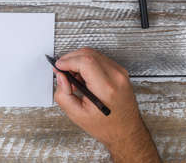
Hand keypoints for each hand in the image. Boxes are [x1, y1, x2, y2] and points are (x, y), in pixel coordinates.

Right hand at [54, 48, 160, 162]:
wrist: (127, 132)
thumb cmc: (107, 127)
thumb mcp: (77, 115)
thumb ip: (63, 95)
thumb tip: (61, 77)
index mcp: (106, 89)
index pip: (85, 61)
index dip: (68, 61)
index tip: (58, 66)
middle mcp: (116, 77)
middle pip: (88, 54)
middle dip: (70, 58)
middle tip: (62, 70)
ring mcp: (120, 73)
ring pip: (93, 53)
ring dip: (78, 60)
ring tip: (73, 77)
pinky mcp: (120, 72)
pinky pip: (99, 58)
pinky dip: (87, 63)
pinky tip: (83, 76)